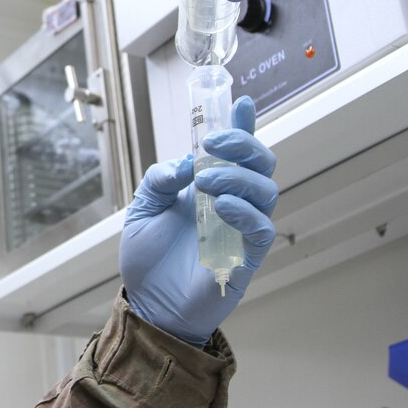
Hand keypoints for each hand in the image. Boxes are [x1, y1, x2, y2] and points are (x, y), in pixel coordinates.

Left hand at [119, 96, 277, 346]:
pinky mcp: (246, 256)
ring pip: (265, 190)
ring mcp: (241, 228)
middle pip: (260, 163)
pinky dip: (244, 210)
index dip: (242, 126)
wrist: (149, 305)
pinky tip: (220, 206)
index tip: (243, 102)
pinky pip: (261, 227)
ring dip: (238, 176)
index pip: (234, 151)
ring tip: (206, 181)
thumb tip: (184, 164)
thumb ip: (159, 180)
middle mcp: (231, 203)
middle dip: (243, 144)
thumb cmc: (148, 260)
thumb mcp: (142, 210)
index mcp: (208, 187)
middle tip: (213, 145)